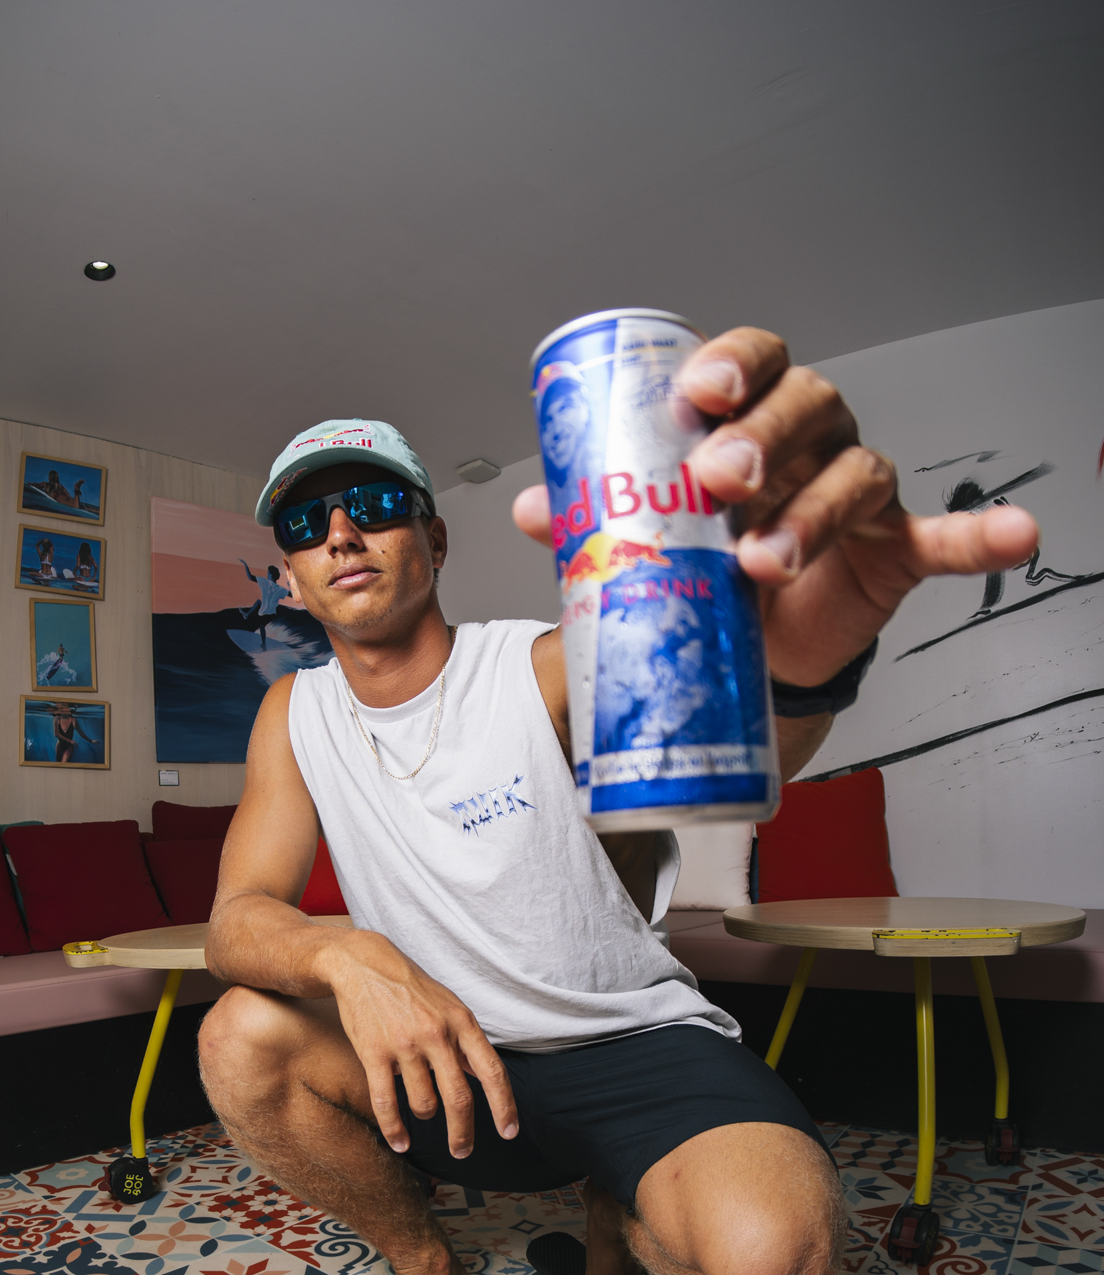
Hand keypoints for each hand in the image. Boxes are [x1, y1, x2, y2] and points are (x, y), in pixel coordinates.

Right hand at [327, 933, 518, 1157]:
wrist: (364, 965)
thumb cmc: (411, 989)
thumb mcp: (450, 1007)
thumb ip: (467, 1043)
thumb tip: (486, 1078)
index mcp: (462, 1023)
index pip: (492, 1072)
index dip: (504, 1107)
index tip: (509, 1132)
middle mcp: (437, 1035)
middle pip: (459, 1098)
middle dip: (462, 1133)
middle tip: (462, 1151)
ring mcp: (405, 1045)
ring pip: (424, 1103)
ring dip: (425, 1115)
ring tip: (423, 1111)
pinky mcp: (374, 1053)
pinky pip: (387, 1103)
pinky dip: (395, 1130)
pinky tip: (400, 1143)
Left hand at [513, 325, 1039, 685]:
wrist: (749, 644)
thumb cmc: (702, 563)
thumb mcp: (642, 537)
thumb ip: (591, 517)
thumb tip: (530, 505)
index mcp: (746, 416)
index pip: (748, 361)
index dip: (729, 364)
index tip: (697, 392)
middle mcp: (808, 437)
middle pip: (804, 405)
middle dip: (760, 437)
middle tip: (717, 480)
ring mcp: (854, 491)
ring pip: (853, 474)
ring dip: (810, 514)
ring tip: (763, 561)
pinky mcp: (891, 550)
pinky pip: (943, 535)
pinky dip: (980, 534)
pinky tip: (1014, 534)